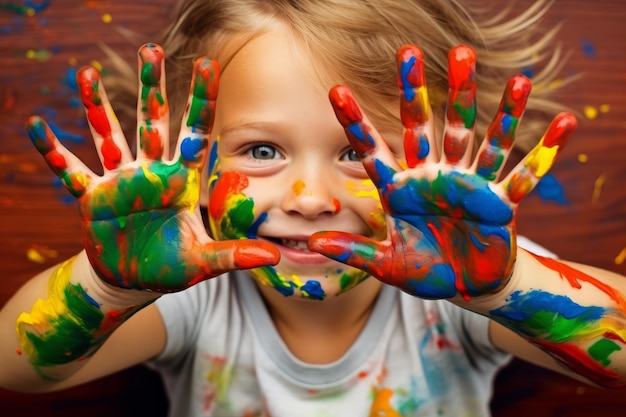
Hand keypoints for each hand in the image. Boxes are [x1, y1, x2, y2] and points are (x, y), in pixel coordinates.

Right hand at [27, 43, 278, 291]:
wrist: (133, 280)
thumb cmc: (170, 266)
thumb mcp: (203, 261)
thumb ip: (233, 255)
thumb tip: (273, 256)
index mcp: (181, 181)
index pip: (195, 134)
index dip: (200, 101)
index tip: (207, 65)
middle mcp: (151, 173)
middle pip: (152, 123)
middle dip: (153, 89)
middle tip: (151, 50)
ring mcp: (120, 182)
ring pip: (109, 136)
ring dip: (97, 107)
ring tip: (86, 73)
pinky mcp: (93, 198)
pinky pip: (71, 171)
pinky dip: (54, 152)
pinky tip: (38, 126)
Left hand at [309, 44, 576, 300]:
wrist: (467, 286)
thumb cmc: (428, 271)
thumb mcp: (388, 265)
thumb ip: (355, 252)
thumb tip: (313, 244)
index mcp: (401, 190)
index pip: (374, 150)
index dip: (356, 122)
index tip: (336, 90)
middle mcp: (432, 177)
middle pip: (424, 127)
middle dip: (418, 92)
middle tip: (409, 52)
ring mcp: (468, 184)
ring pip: (478, 138)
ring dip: (495, 108)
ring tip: (513, 76)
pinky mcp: (498, 201)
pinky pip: (523, 173)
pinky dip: (545, 151)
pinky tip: (565, 121)